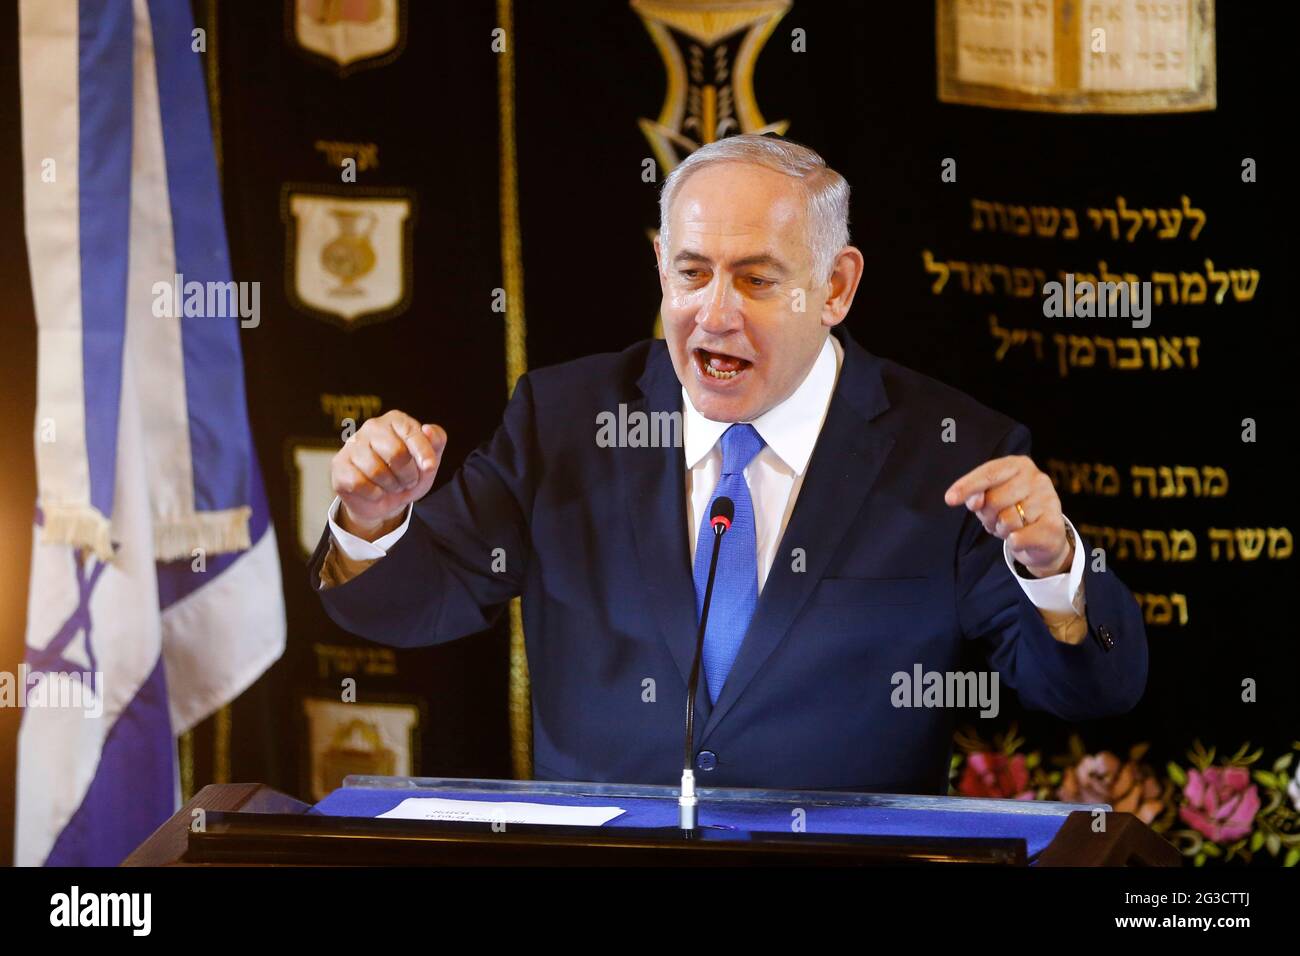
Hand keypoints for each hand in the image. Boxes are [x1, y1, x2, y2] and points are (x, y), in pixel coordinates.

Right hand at [331, 410, 446, 539]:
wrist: (384, 500)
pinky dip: (374, 494)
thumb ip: (436, 442)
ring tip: (392, 486)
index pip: (412, 432)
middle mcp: (372, 427)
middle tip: (408, 481)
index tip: (429, 467)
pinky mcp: (339, 465)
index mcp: (395, 421)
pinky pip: (360, 483)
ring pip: (377, 471)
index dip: (424, 453)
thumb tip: (428, 430)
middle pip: (396, 453)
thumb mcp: (429, 461)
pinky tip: (375, 491)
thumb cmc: (407, 474)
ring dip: (391, 486)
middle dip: (408, 475)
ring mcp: (352, 445)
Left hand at [944, 455, 1072, 576]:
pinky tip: (1022, 538)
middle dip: (987, 515)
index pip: (988, 473)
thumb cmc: (1011, 511)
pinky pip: (1018, 538)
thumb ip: (976, 495)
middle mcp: (1037, 478)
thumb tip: (974, 501)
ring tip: (1012, 527)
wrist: (1044, 537)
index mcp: (1018, 465)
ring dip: (1002, 529)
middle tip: (996, 519)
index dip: (967, 486)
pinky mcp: (1055, 525)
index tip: (949, 499)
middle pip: (993, 500)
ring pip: (1007, 521)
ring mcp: (1049, 500)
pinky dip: (1014, 543)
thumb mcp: (989, 499)